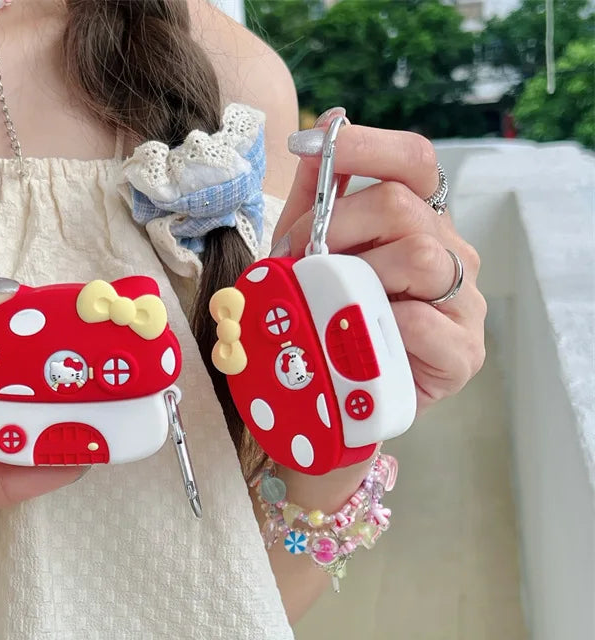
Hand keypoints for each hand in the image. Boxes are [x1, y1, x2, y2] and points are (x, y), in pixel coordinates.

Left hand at [273, 110, 486, 411]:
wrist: (344, 395)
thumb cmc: (331, 319)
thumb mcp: (312, 253)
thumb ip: (320, 195)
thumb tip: (327, 122)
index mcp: (420, 222)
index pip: (414, 162)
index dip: (367, 145)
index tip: (314, 143)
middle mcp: (450, 253)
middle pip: (402, 207)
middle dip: (336, 226)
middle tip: (297, 259)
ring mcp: (464, 302)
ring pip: (419, 255)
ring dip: (355, 274)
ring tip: (324, 300)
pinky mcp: (463, 352)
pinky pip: (422, 320)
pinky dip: (378, 324)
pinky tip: (355, 337)